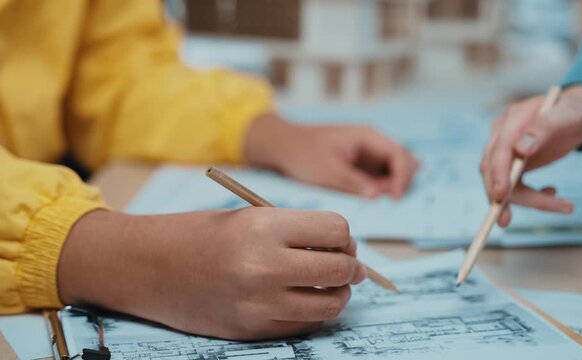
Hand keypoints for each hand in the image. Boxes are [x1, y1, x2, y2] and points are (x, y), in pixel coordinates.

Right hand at [59, 209, 366, 339]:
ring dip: (337, 293)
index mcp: (262, 227)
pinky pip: (303, 325)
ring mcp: (257, 304)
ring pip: (329, 305)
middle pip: (338, 270)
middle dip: (351, 265)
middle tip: (347, 263)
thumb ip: (294, 232)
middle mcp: (263, 267)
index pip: (335, 231)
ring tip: (330, 284)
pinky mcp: (251, 330)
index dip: (343, 235)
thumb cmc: (198, 234)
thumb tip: (342, 250)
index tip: (339, 240)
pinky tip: (302, 299)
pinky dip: (312, 312)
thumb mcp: (248, 216)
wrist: (146, 267)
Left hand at [244, 114, 417, 198]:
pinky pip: (382, 177)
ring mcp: (369, 154)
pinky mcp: (363, 166)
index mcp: (367, 136)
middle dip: (400, 181)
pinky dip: (382, 188)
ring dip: (392, 185)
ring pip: (396, 170)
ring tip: (370, 196)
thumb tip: (376, 196)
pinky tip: (367, 196)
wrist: (284, 147)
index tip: (395, 197)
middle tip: (383, 198)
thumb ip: (353, 182)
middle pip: (405, 161)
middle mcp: (373, 143)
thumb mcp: (327, 171)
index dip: (402, 177)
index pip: (399, 154)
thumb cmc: (304, 153)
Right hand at [480, 85, 581, 226]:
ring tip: (559, 204)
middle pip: (491, 169)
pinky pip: (512, 186)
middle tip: (506, 222)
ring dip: (523, 201)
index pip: (499, 148)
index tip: (501, 195)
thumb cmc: (575, 112)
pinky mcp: (511, 163)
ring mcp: (504, 150)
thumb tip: (520, 149)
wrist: (577, 115)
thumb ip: (544, 128)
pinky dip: (528, 197)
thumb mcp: (569, 117)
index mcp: (513, 119)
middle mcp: (502, 134)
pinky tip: (551, 193)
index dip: (498, 173)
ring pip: (500, 182)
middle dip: (501, 197)